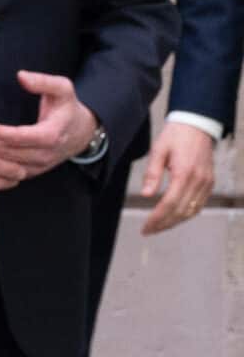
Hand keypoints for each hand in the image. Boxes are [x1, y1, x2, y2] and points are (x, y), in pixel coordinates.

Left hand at [0, 71, 99, 180]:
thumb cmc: (67, 107)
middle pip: (9, 154)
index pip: (21, 137)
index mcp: (52, 135)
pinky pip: (6, 174)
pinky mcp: (29, 172)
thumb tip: (21, 76)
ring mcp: (37, 166)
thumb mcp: (63, 88)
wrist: (81, 134)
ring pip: (5, 167)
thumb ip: (44, 81)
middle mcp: (44, 155)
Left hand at [139, 120, 218, 236]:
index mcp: (184, 173)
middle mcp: (198, 181)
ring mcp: (206, 183)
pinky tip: (174, 216)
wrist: (197, 125)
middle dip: (164, 224)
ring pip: (192, 211)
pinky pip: (199, 204)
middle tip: (148, 231)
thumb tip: (147, 195)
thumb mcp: (158, 150)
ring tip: (158, 227)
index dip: (157, 218)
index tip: (146, 227)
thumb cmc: (175, 136)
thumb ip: (152, 173)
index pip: (170, 204)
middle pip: (181, 211)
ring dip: (175, 222)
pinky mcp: (209, 183)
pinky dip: (186, 214)